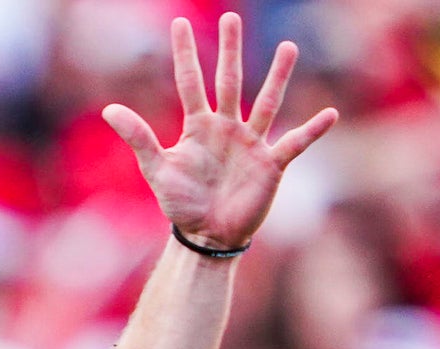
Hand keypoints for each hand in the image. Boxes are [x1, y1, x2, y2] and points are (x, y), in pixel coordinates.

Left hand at [105, 13, 337, 251]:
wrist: (207, 236)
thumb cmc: (181, 204)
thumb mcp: (157, 169)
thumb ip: (139, 137)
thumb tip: (109, 109)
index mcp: (198, 125)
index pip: (190, 81)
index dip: (185, 53)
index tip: (179, 23)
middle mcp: (226, 127)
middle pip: (230, 81)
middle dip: (231, 50)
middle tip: (232, 18)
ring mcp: (250, 143)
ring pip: (267, 102)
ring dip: (278, 76)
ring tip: (288, 47)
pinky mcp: (270, 164)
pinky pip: (294, 143)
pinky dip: (312, 130)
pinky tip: (330, 114)